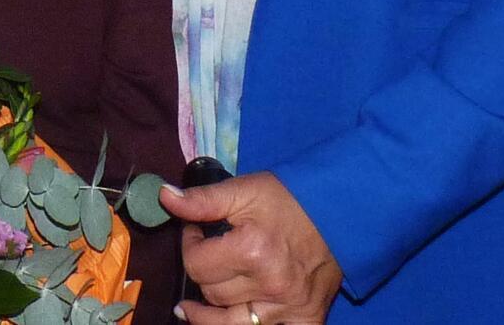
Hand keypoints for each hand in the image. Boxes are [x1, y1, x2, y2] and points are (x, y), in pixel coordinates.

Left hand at [162, 171, 341, 324]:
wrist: (339, 214)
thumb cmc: (289, 200)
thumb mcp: (244, 191)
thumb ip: (202, 200)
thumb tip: (164, 198)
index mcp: (252, 251)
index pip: (196, 265)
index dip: (189, 245)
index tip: (195, 233)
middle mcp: (270, 285)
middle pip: (211, 294)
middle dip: (204, 273)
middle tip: (210, 255)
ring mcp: (288, 307)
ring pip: (228, 321)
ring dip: (213, 307)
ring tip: (193, 307)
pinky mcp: (305, 319)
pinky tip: (225, 321)